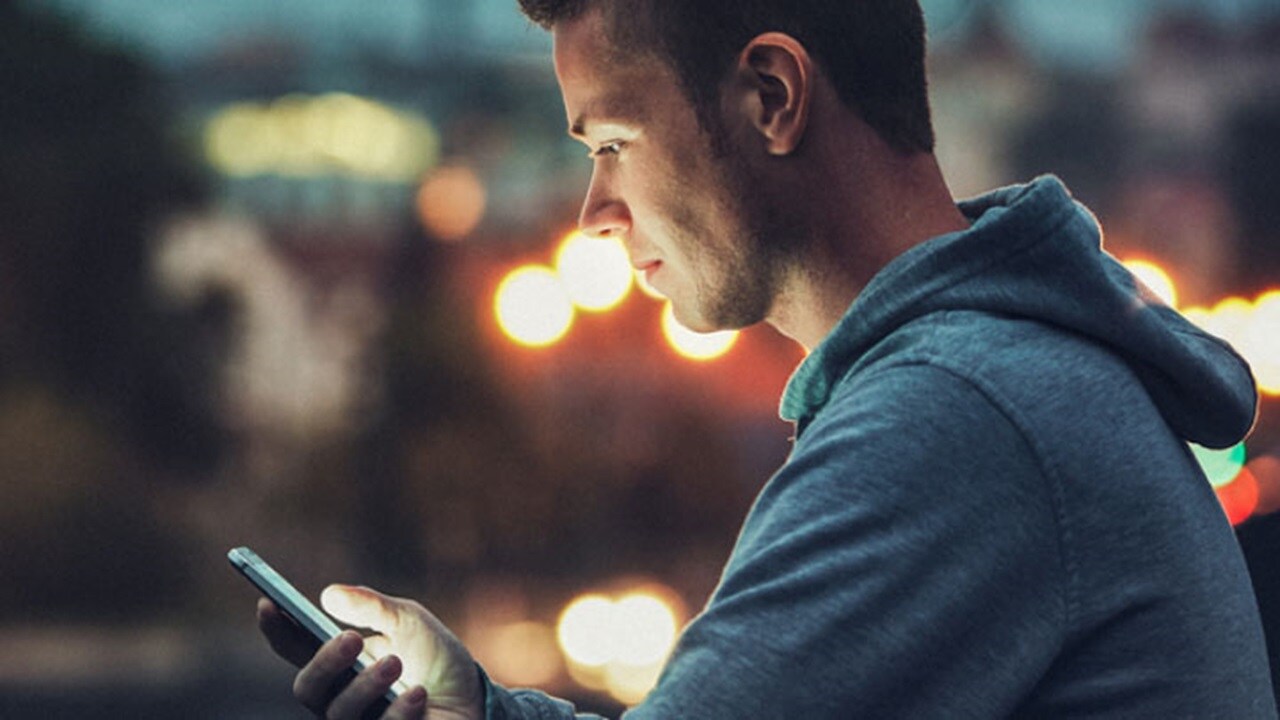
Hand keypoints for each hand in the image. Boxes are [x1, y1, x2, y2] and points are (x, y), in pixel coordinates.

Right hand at [258, 585, 482, 719]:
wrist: (475, 699)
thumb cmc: (436, 658)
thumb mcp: (408, 621)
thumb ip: (372, 607)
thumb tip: (328, 594)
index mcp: (339, 663)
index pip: (295, 648)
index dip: (277, 630)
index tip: (268, 603)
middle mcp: (340, 697)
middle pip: (308, 688)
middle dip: (325, 661)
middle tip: (351, 638)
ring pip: (338, 713)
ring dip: (365, 685)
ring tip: (395, 663)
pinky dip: (397, 712)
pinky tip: (418, 695)